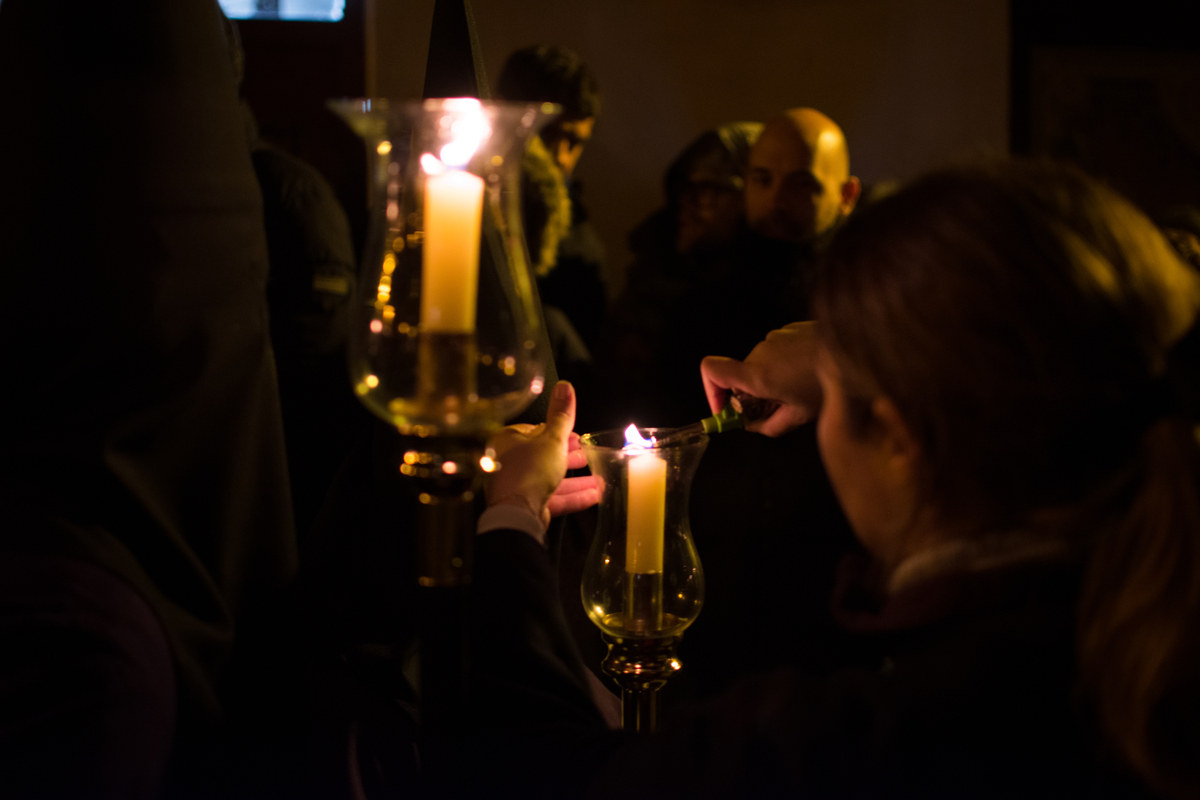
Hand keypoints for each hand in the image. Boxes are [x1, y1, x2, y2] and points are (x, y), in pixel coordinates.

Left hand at [484, 381, 598, 530]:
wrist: (518, 513)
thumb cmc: (530, 470)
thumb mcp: (552, 439)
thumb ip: (561, 415)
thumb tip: (565, 385)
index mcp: (507, 441)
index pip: (535, 431)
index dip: (558, 433)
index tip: (576, 437)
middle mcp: (508, 463)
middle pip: (544, 456)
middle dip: (569, 457)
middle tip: (588, 455)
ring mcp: (517, 486)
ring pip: (550, 479)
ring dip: (576, 479)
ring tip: (599, 478)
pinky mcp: (527, 505)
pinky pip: (552, 497)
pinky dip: (572, 496)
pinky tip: (594, 495)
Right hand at [700, 321, 821, 436]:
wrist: (859, 350)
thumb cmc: (829, 386)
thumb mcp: (800, 415)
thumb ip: (769, 425)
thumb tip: (752, 425)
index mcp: (757, 375)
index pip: (711, 370)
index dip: (711, 391)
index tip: (727, 407)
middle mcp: (760, 351)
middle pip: (741, 373)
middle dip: (753, 392)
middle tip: (779, 405)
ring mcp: (775, 337)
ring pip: (762, 362)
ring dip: (773, 377)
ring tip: (803, 386)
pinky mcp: (790, 329)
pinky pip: (778, 349)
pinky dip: (786, 363)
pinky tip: (810, 370)